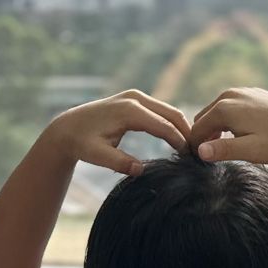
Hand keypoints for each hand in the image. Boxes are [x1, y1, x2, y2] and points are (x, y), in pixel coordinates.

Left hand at [43, 90, 189, 175]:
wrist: (67, 128)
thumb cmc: (81, 143)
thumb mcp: (97, 155)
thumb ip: (118, 162)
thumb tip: (140, 170)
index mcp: (129, 111)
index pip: (164, 126)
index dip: (181, 142)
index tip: (192, 158)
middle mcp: (135, 99)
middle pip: (172, 114)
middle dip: (188, 132)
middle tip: (200, 152)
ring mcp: (136, 97)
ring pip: (169, 111)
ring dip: (182, 127)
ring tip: (192, 148)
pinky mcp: (135, 100)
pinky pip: (161, 111)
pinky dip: (172, 123)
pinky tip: (179, 140)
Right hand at [190, 87, 267, 164]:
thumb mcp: (248, 151)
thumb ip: (222, 150)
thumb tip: (199, 151)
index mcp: (224, 108)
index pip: (196, 129)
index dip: (196, 147)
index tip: (201, 162)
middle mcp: (229, 95)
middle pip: (204, 118)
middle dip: (204, 136)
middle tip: (212, 156)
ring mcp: (242, 91)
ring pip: (217, 111)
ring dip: (216, 127)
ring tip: (225, 147)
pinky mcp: (253, 93)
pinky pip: (231, 106)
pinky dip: (229, 119)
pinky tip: (240, 134)